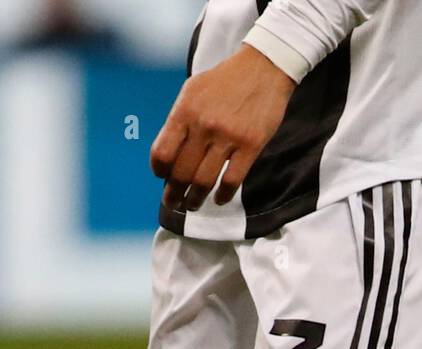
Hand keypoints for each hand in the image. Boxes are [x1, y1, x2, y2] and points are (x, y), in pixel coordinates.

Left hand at [151, 46, 295, 212]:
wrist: (262, 68)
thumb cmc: (224, 82)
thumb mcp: (193, 91)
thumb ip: (180, 121)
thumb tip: (169, 156)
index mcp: (185, 111)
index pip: (163, 152)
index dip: (159, 171)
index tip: (162, 178)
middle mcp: (204, 125)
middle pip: (181, 172)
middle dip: (174, 194)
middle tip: (173, 203)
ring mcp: (228, 137)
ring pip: (204, 181)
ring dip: (195, 199)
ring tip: (192, 205)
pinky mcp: (250, 146)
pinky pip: (232, 181)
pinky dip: (222, 196)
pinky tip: (218, 199)